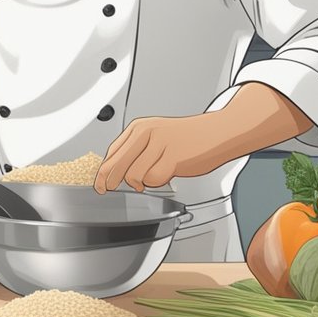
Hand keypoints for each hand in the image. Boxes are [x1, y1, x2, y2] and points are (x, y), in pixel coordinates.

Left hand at [93, 112, 234, 193]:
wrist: (217, 132)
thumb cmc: (189, 137)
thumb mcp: (156, 136)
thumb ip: (136, 150)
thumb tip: (115, 171)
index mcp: (140, 127)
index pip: (112, 152)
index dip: (103, 172)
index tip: (100, 183)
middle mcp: (147, 132)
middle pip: (117, 164)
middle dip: (111, 181)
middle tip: (110, 189)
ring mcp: (160, 144)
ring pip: (134, 175)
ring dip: (142, 182)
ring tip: (155, 175)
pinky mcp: (173, 157)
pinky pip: (154, 179)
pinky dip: (158, 182)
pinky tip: (166, 174)